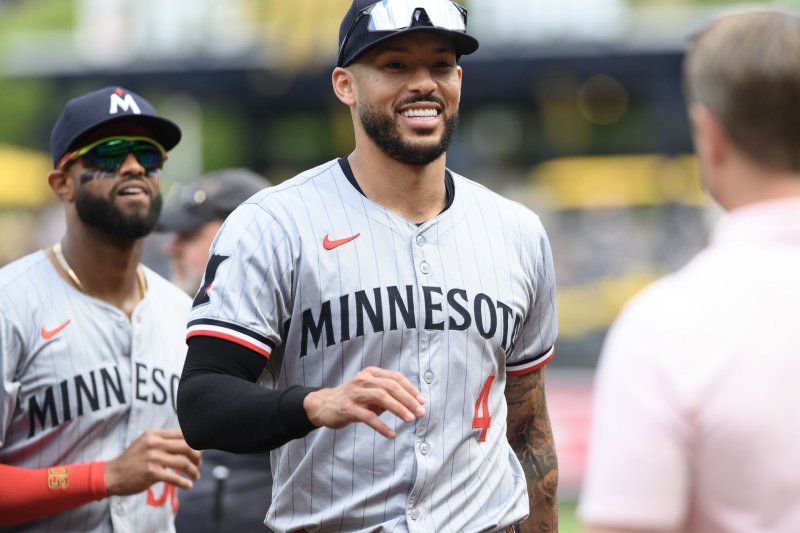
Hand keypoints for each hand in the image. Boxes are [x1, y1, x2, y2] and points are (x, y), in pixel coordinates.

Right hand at [104, 428, 201, 494]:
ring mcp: (153, 458)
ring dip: (193, 470)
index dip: (194, 442)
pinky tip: (188, 485)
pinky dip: (184, 482)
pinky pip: (174, 478)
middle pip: (186, 447)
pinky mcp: (152, 473)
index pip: (182, 434)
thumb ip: (163, 441)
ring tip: (195, 475)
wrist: (112, 475)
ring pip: (183, 463)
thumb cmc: (132, 459)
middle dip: (197, 456)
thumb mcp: (145, 443)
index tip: (199, 450)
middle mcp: (154, 444)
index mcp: (154, 434)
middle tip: (199, 463)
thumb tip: (187, 443)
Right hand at [303, 366, 425, 438]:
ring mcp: (354, 393)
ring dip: (398, 409)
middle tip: (420, 412)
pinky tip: (391, 434)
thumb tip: (410, 404)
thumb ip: (387, 396)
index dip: (410, 389)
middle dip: (408, 400)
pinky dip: (381, 426)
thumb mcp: (369, 393)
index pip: (395, 378)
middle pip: (390, 386)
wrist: (323, 405)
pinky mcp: (347, 408)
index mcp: (371, 373)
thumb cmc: (351, 399)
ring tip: (409, 420)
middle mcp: (363, 379)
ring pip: (381, 397)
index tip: (422, 401)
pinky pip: (368, 417)